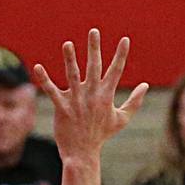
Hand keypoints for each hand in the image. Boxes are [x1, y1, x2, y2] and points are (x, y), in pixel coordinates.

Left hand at [32, 30, 148, 160]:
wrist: (83, 153)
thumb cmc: (101, 134)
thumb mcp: (122, 119)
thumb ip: (134, 101)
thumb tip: (146, 86)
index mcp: (106, 96)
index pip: (116, 71)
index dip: (121, 55)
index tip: (125, 40)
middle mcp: (92, 95)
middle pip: (94, 68)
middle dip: (94, 49)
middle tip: (94, 31)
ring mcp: (76, 101)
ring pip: (73, 76)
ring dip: (70, 60)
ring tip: (68, 44)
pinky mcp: (62, 107)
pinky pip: (52, 91)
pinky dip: (44, 80)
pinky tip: (38, 67)